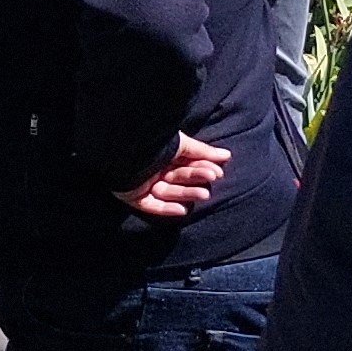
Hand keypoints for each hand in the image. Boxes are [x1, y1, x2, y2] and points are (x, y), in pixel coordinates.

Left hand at [114, 131, 228, 218]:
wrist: (124, 146)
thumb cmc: (152, 141)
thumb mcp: (181, 144)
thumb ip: (203, 152)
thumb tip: (227, 156)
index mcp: (163, 154)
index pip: (186, 164)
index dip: (202, 168)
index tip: (217, 172)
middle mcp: (153, 168)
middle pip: (178, 178)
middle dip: (196, 179)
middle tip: (211, 179)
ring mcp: (142, 182)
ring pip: (168, 192)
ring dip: (186, 193)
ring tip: (204, 193)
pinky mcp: (132, 196)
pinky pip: (150, 205)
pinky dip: (165, 208)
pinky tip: (182, 209)